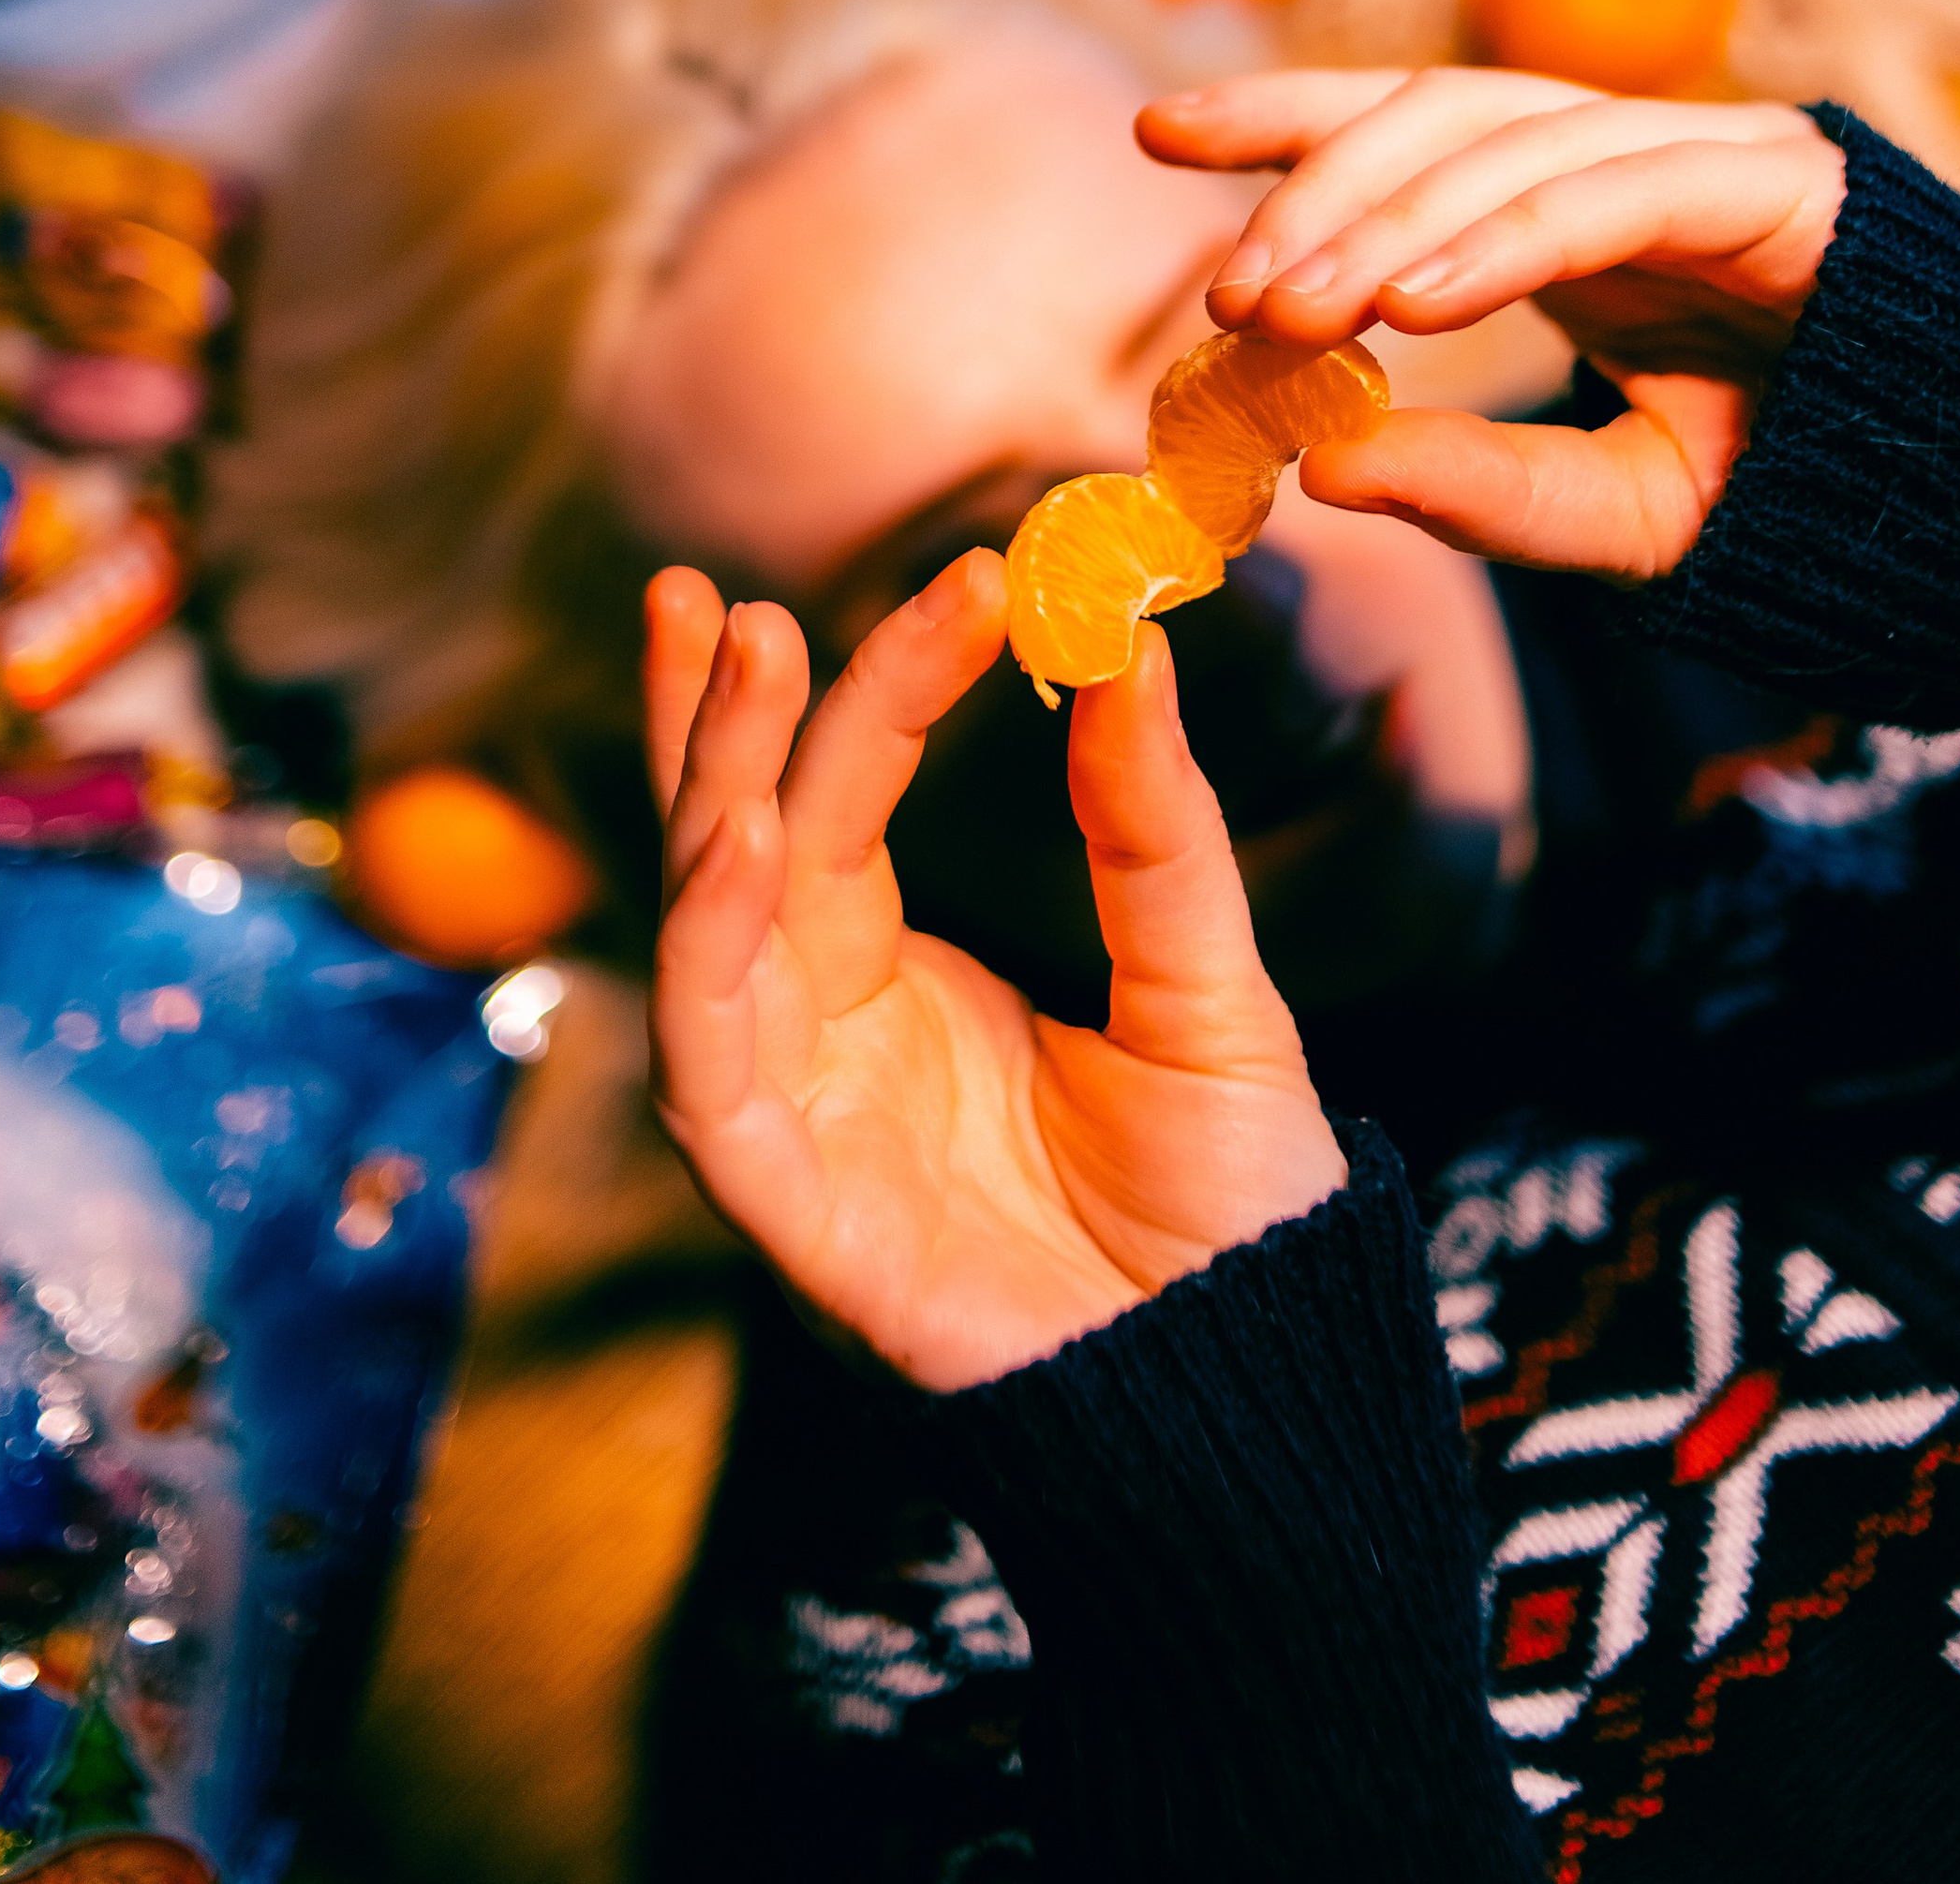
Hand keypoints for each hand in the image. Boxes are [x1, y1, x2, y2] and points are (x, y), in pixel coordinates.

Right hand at [644, 555, 1346, 1392]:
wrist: (1255, 1387)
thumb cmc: (1225, 1205)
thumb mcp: (1203, 983)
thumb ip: (1150, 827)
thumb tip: (1132, 637)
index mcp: (899, 978)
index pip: (841, 801)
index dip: (874, 685)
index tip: (961, 573)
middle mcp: (824, 1033)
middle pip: (736, 844)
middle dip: (720, 717)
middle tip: (721, 593)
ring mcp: (799, 1116)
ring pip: (704, 930)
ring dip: (710, 789)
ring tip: (745, 655)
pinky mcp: (790, 1207)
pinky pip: (714, 1066)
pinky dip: (709, 950)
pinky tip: (743, 837)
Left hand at [1138, 67, 1847, 578]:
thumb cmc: (1786, 488)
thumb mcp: (1611, 517)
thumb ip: (1480, 493)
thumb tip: (1322, 470)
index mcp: (1562, 202)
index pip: (1400, 124)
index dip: (1280, 117)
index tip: (1156, 129)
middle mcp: (1618, 151)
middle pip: (1432, 111)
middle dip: (1313, 188)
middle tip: (1224, 298)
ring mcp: (1697, 147)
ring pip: (1503, 134)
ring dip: (1380, 216)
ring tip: (1285, 310)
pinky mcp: (1770, 174)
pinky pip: (1607, 188)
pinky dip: (1499, 238)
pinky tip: (1409, 303)